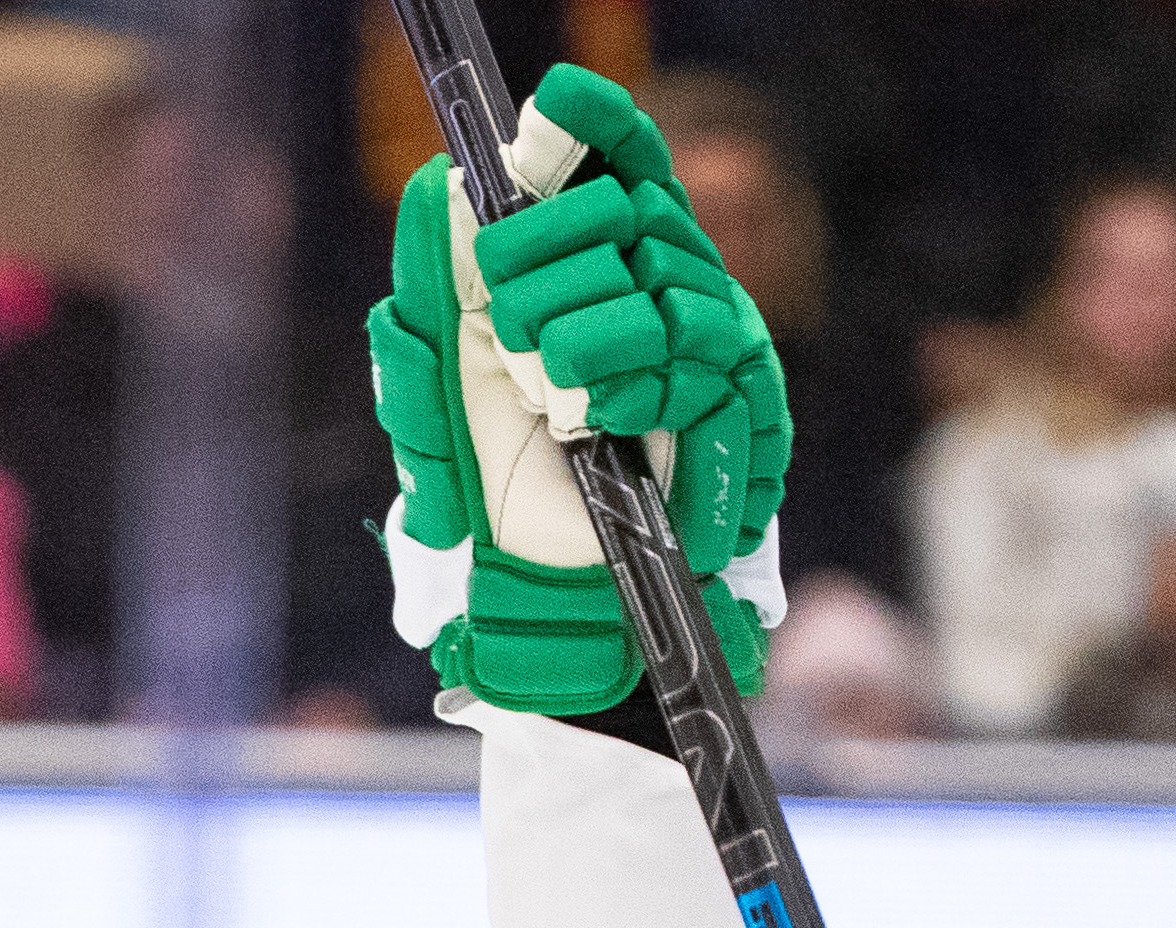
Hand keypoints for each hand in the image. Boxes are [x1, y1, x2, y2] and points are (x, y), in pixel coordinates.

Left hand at [369, 62, 789, 715]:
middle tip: (512, 335)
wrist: (539, 573)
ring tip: (548, 391)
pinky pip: (686, 360)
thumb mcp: (446, 365)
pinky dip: (624, 387)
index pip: (622, 161)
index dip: (597, 126)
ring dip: (582, 338)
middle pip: (628, 215)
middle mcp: (662, 282)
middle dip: (550, 265)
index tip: (556, 106)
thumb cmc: (494, 465)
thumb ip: (442, 282)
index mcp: (601, 261)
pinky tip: (593, 417)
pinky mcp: (733, 401)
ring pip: (658, 285)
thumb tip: (447, 189)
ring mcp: (705, 336)